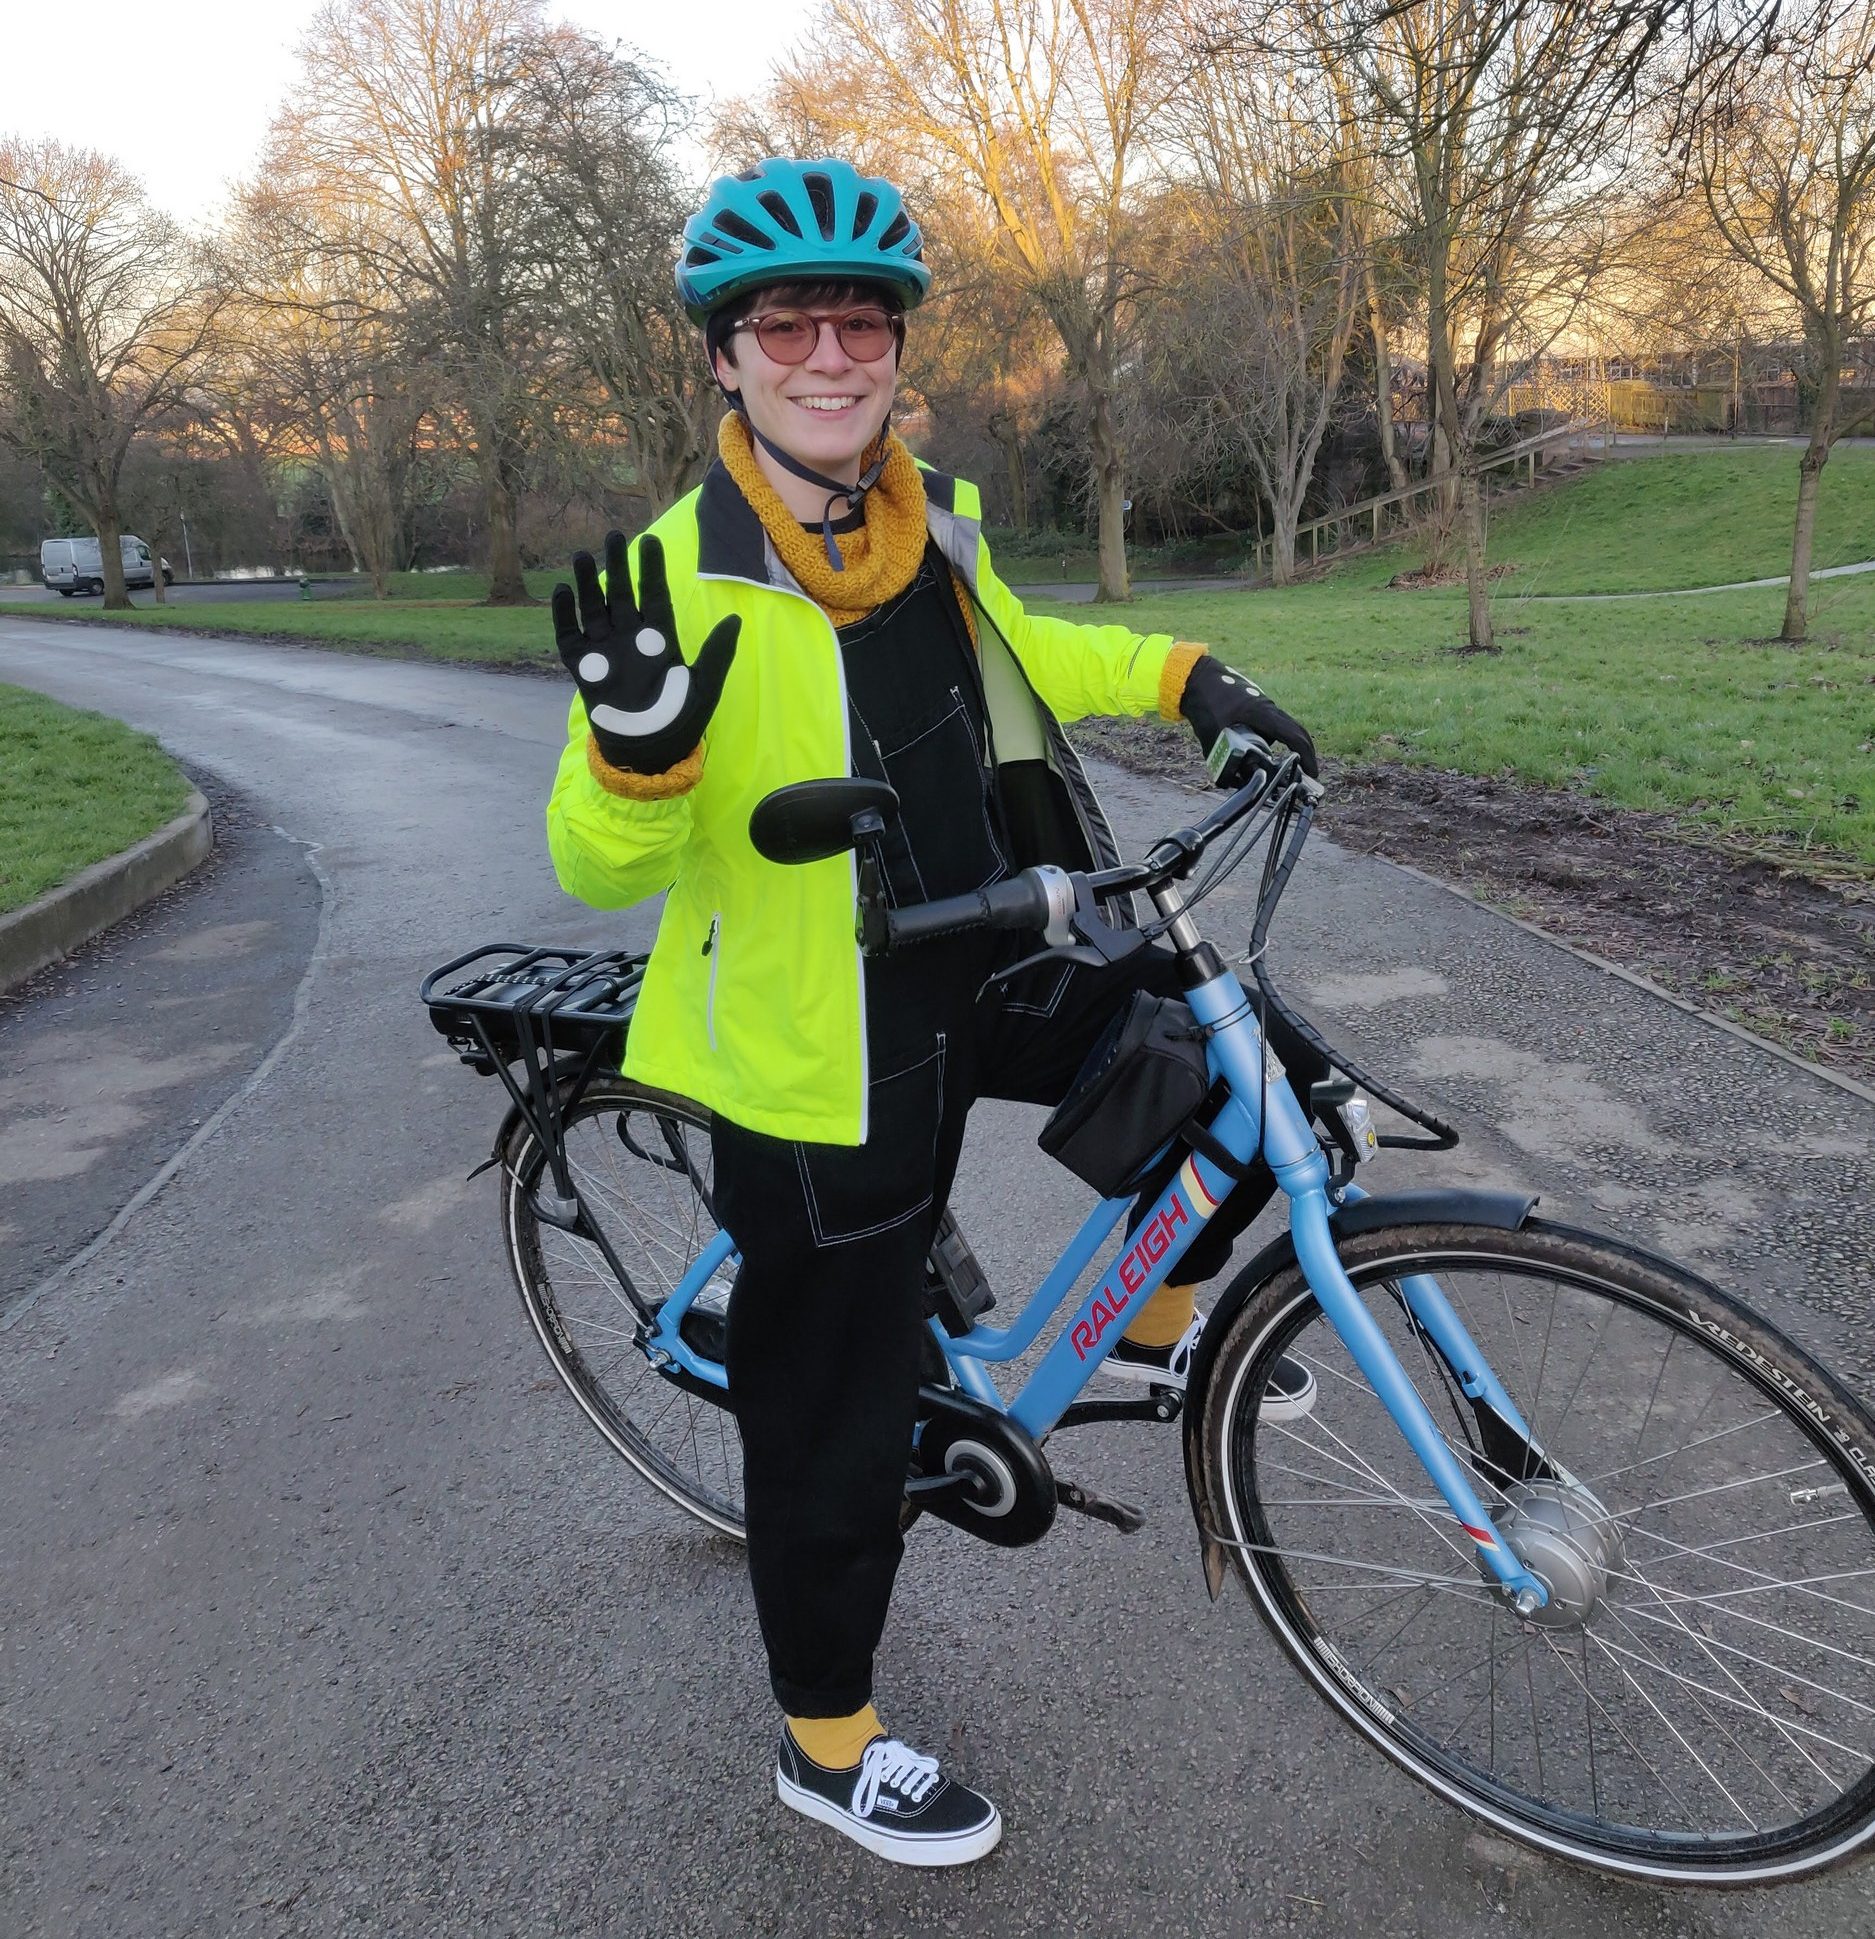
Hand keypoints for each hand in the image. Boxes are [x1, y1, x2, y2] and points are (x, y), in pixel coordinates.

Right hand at [552, 532, 738, 775]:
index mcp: (660, 639)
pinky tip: (561, 591)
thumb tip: (736, 618)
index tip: (650, 540)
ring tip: (581, 555)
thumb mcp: (705, 686)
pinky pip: (570, 637)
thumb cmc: (680, 719)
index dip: (652, 569)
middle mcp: (631, 639)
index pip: (655, 595)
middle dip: (616, 566)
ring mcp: (607, 652)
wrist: (650, 752)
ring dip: (587, 583)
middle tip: (611, 536)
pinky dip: (564, 616)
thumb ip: (717, 653)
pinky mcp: (585, 668)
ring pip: (594, 609)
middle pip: (621, 595)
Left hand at [1178, 655, 1318, 778]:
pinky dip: (1274, 742)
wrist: (1196, 678)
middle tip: (1308, 775)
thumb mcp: (1212, 736)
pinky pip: (1273, 727)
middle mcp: (1268, 709)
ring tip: (1285, 770)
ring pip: (1284, 730)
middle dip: (1305, 754)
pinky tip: (1264, 756)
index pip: (1294, 735)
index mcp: (1262, 713)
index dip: (1307, 756)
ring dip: (1289, 748)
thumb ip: (1221, 760)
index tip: (1312, 773)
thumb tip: (1230, 783)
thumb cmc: (1205, 702)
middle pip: (1297, 732)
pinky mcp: (1257, 709)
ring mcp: (1264, 707)